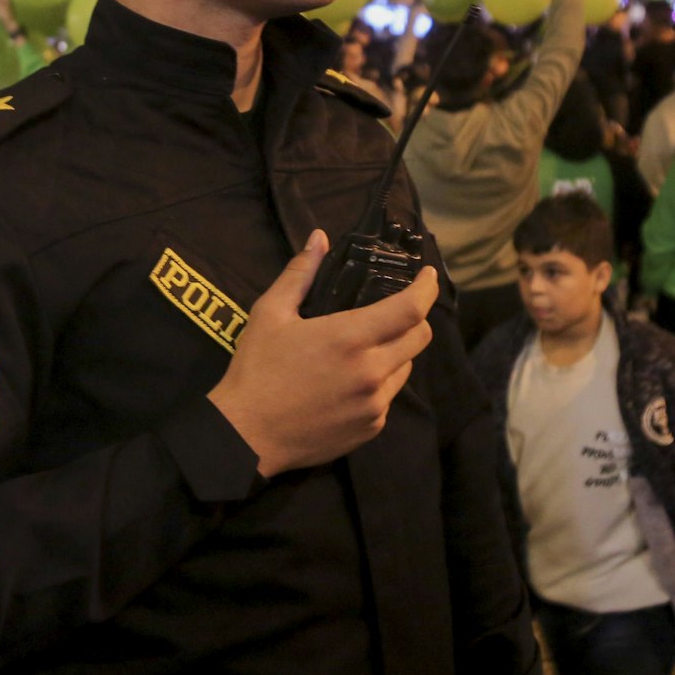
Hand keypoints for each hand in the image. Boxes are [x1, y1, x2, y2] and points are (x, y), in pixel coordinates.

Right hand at [208, 230, 439, 476]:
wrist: (246, 436)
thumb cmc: (257, 370)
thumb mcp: (271, 314)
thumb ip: (300, 274)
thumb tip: (319, 238)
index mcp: (350, 338)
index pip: (410, 309)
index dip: (426, 288)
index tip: (428, 276)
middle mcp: (372, 372)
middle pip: (420, 338)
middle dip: (415, 318)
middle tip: (394, 311)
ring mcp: (375, 404)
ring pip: (406, 368)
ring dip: (396, 352)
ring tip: (365, 349)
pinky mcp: (371, 429)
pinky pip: (388, 397)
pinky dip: (379, 383)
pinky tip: (350, 382)